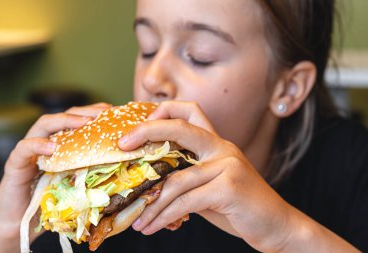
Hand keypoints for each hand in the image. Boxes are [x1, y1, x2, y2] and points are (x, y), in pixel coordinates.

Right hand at [0, 103, 110, 252]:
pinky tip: (52, 147)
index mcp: (61, 145)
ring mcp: (29, 152)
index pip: (77, 120)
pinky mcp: (15, 165)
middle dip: (83, 113)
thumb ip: (93, 171)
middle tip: (101, 114)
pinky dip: (37, 145)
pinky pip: (23, 149)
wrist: (23, 224)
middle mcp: (45, 142)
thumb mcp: (78, 184)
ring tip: (83, 123)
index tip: (112, 111)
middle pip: (63, 117)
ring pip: (43, 125)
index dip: (94, 113)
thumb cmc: (53, 203)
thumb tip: (123, 163)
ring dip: (64, 121)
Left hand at [118, 101, 291, 250]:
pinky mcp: (230, 186)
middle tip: (123, 145)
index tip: (138, 129)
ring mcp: (228, 165)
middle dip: (148, 131)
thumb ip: (187, 179)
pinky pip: (186, 200)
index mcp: (217, 144)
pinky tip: (152, 227)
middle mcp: (223, 148)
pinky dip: (164, 216)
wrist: (278, 226)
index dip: (162, 112)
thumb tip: (149, 187)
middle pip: (180, 128)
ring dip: (151, 202)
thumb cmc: (239, 207)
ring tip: (137, 220)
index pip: (190, 112)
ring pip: (176, 179)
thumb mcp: (210, 187)